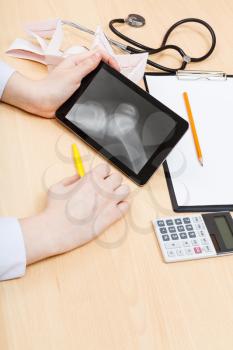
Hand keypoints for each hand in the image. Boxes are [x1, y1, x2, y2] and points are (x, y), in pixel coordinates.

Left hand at [2, 48, 118, 117]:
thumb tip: (99, 55)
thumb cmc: (52, 88)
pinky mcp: (76, 89)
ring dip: (102, 75)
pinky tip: (100, 88)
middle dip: (108, 65)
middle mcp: (77, 69)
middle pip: (97, 62)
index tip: (116, 68)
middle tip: (117, 73)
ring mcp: (77, 79)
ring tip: (112, 78)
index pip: (97, 54)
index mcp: (76, 61)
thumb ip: (87, 65)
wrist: (41, 102)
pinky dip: (96, 85)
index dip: (109, 59)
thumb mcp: (73, 75)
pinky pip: (89, 84)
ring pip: (94, 73)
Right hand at [19, 164, 129, 264]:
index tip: (98, 178)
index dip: (101, 173)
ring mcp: (110, 202)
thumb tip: (78, 177)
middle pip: (118, 177)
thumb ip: (70, 179)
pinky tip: (113, 208)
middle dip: (111, 181)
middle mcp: (103, 188)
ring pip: (125, 190)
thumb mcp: (57, 187)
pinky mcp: (112, 216)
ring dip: (119, 192)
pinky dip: (122, 205)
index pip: (105, 168)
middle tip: (105, 187)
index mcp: (91, 179)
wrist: (56, 231)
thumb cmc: (54, 210)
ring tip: (111, 197)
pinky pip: (126, 206)